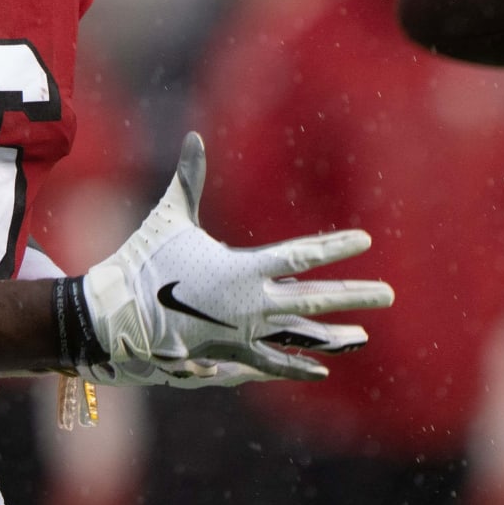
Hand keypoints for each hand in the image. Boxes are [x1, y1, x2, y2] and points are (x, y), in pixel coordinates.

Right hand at [65, 132, 393, 381]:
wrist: (115, 317)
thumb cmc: (144, 260)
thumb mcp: (170, 215)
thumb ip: (189, 178)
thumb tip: (192, 136)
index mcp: (242, 267)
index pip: (300, 255)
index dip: (334, 246)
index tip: (364, 241)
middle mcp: (250, 304)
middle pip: (313, 300)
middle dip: (353, 295)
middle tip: (388, 294)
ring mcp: (241, 334)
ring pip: (298, 336)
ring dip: (333, 336)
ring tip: (363, 337)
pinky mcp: (227, 357)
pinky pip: (270, 363)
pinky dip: (296, 366)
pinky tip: (319, 369)